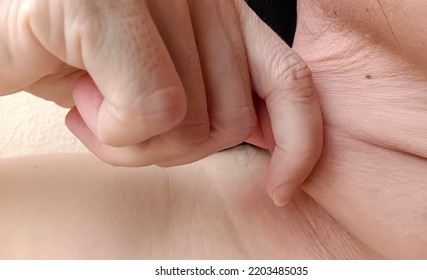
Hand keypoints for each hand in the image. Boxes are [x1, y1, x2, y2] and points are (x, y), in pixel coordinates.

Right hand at [0, 0, 322, 205]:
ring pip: (188, 121)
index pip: (291, 80)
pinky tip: (81, 103)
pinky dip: (113, 131)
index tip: (281, 187)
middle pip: (228, 119)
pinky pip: (149, 108)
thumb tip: (268, 138)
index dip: (299, 141)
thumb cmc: (78, 59)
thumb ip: (215, 100)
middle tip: (124, 123)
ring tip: (96, 108)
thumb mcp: (158, 82)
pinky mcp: (106, 6)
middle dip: (173, 148)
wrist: (6, 35)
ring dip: (134, 142)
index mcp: (222, 9)